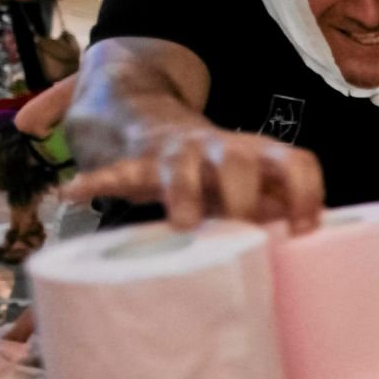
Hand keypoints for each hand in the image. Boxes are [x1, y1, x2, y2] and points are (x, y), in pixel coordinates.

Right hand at [64, 127, 324, 233]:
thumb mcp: (255, 188)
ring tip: (182, 223)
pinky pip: (115, 170)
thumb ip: (279, 211)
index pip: (296, 161)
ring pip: (182, 165)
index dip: (306, 191)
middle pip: (238, 161)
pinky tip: (69, 195)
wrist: (161, 127)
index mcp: (261, 156)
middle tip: (241, 231)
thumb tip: (309, 251)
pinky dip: (94, 182)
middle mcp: (224, 150)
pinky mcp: (140, 164)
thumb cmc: (221, 177)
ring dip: (182, 191)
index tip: (305, 228)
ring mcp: (181, 155)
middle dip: (241, 196)